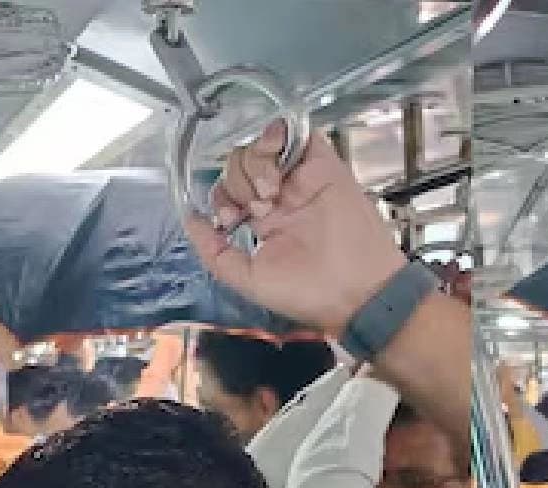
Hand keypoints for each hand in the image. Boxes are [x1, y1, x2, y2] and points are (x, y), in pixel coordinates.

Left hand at [184, 122, 406, 334]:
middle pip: (240, 165)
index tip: (231, 218)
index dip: (221, 197)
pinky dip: (278, 136)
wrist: (357, 292)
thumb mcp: (248, 279)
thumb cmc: (310, 294)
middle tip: (257, 208)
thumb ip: (214, 252)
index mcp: (266, 222)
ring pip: (262, 147)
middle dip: (237, 182)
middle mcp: (283, 198)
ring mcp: (303, 181)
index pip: (229, 191)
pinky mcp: (325, 168)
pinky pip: (298, 134)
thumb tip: (191, 220)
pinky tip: (275, 161)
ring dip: (254, 163)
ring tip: (270, 191)